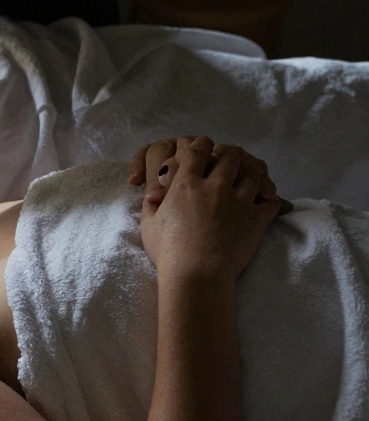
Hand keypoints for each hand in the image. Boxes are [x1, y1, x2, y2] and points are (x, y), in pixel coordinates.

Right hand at [139, 136, 283, 280]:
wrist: (197, 275)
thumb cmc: (169, 252)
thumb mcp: (149, 225)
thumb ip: (152, 205)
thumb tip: (153, 195)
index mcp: (186, 184)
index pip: (198, 150)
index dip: (201, 145)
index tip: (203, 148)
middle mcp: (215, 185)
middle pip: (229, 155)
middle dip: (229, 154)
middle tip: (227, 161)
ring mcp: (240, 201)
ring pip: (252, 174)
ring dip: (249, 174)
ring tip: (246, 180)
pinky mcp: (257, 218)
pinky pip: (270, 201)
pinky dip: (269, 199)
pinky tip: (265, 202)